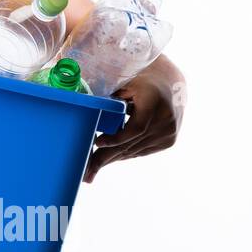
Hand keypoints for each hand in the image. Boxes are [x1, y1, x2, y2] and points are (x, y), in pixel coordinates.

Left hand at [84, 54, 185, 182]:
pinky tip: (108, 159)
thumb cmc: (138, 79)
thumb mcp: (123, 82)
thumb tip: (81, 110)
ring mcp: (169, 132)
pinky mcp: (168, 140)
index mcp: (154, 100)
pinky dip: (124, 154)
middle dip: (106, 158)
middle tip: (86, 172)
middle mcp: (165, 119)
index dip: (116, 138)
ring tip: (91, 170)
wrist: (170, 82)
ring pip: (134, 151)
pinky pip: (141, 151)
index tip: (97, 143)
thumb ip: (108, 97)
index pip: (136, 128)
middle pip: (131, 144)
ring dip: (112, 160)